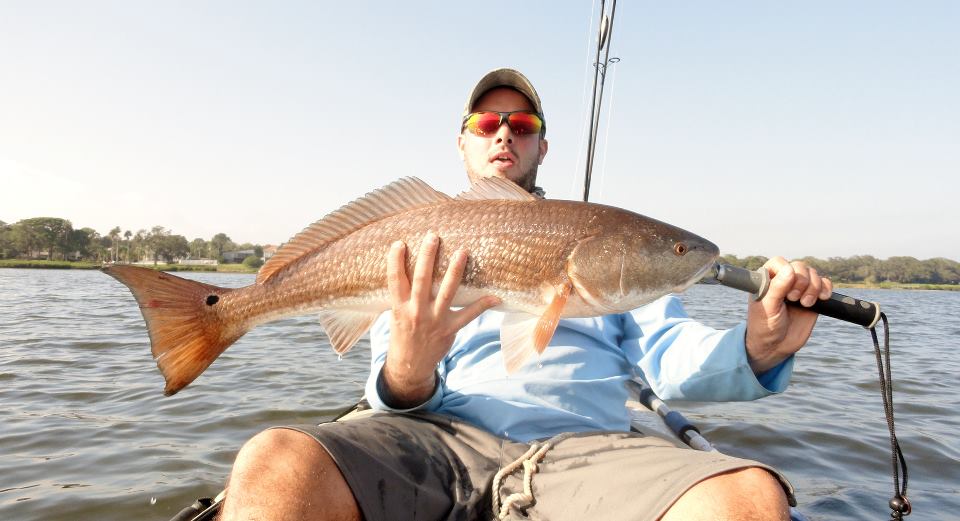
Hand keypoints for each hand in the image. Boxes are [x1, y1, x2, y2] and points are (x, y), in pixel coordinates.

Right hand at [381, 232, 499, 406]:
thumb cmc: (403, 333)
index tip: (399, 243)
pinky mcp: (449, 329)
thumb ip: (402, 295)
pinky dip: (482, 305)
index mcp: (399, 307)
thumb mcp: (395, 314)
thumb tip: (406, 267)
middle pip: (422, 280)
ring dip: (455, 271)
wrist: (409, 364)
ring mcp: (434, 321)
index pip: (395, 281)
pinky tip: (495, 296)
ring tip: (462, 251)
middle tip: (433, 236)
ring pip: (447, 292)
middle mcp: (416, 312)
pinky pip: (468, 315)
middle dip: (428, 257)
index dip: (395, 262)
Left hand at [745, 256, 832, 373]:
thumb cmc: (764, 326)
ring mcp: (799, 288)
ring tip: (805, 304)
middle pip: (800, 266)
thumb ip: (777, 288)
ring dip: (813, 287)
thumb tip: (790, 270)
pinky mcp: (813, 298)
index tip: (786, 290)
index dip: (787, 271)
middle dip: (801, 282)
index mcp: (767, 279)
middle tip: (793, 299)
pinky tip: (821, 299)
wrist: (775, 346)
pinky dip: (826, 288)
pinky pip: (825, 283)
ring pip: (813, 274)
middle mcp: (784, 280)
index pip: (780, 262)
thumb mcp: (767, 307)